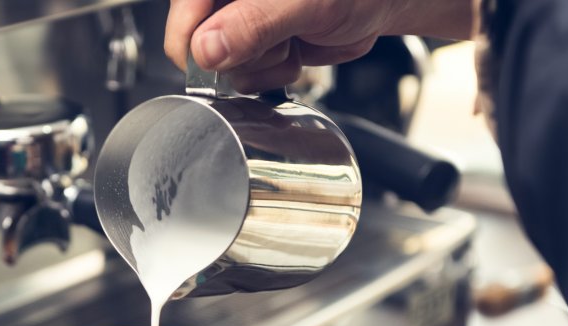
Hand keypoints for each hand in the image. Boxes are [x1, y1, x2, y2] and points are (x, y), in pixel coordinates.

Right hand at [164, 0, 472, 92]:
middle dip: (243, 57)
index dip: (198, 47)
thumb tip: (206, 50)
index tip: (225, 59)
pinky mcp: (257, 44)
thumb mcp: (306, 3)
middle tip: (280, 40)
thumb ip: (253, 24)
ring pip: (225, 70)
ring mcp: (239, 23)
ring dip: (264, 66)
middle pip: (201, 51)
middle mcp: (226, 1)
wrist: (385, 0)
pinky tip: (296, 51)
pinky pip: (248, 77)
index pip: (182, 21)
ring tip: (294, 41)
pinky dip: (275, 73)